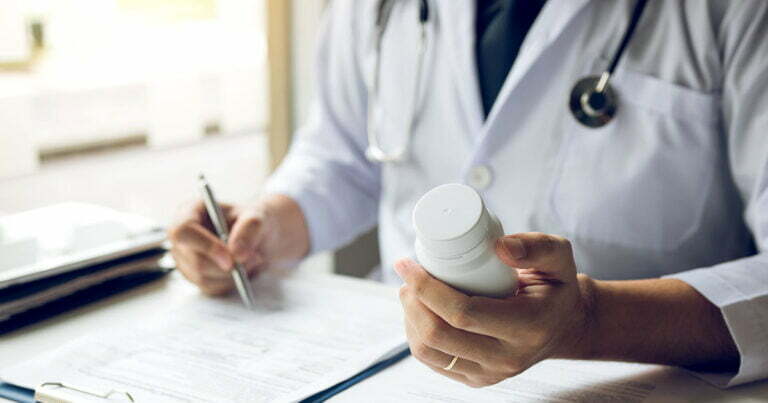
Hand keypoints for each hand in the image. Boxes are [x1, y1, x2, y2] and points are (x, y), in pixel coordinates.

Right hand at [168, 194, 309, 294]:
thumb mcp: (257, 217)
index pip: (182, 231)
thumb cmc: (252, 221)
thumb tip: (236, 254)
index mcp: (190, 212)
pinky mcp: (194, 276)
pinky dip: (230, 282)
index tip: (230, 259)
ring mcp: (185, 258)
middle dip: (228, 265)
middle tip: (254, 257)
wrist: (259, 236)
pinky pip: (210, 287)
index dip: (205, 246)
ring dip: (232, 274)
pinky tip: (242, 269)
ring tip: (251, 259)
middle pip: (195, 260)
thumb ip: (249, 230)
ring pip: (203, 278)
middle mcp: (182, 236)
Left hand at [395, 232, 593, 386]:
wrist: (564, 326)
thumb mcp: (559, 257)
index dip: (427, 288)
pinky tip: (419, 312)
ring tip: (411, 292)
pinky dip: (416, 335)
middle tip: (408, 277)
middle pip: (439, 335)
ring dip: (410, 319)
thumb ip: (537, 247)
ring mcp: (491, 373)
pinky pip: (433, 361)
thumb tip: (499, 247)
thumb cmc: (556, 287)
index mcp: (528, 326)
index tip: (408, 264)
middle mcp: (508, 357)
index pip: (463, 313)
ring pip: (429, 351)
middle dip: (413, 302)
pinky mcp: (477, 379)